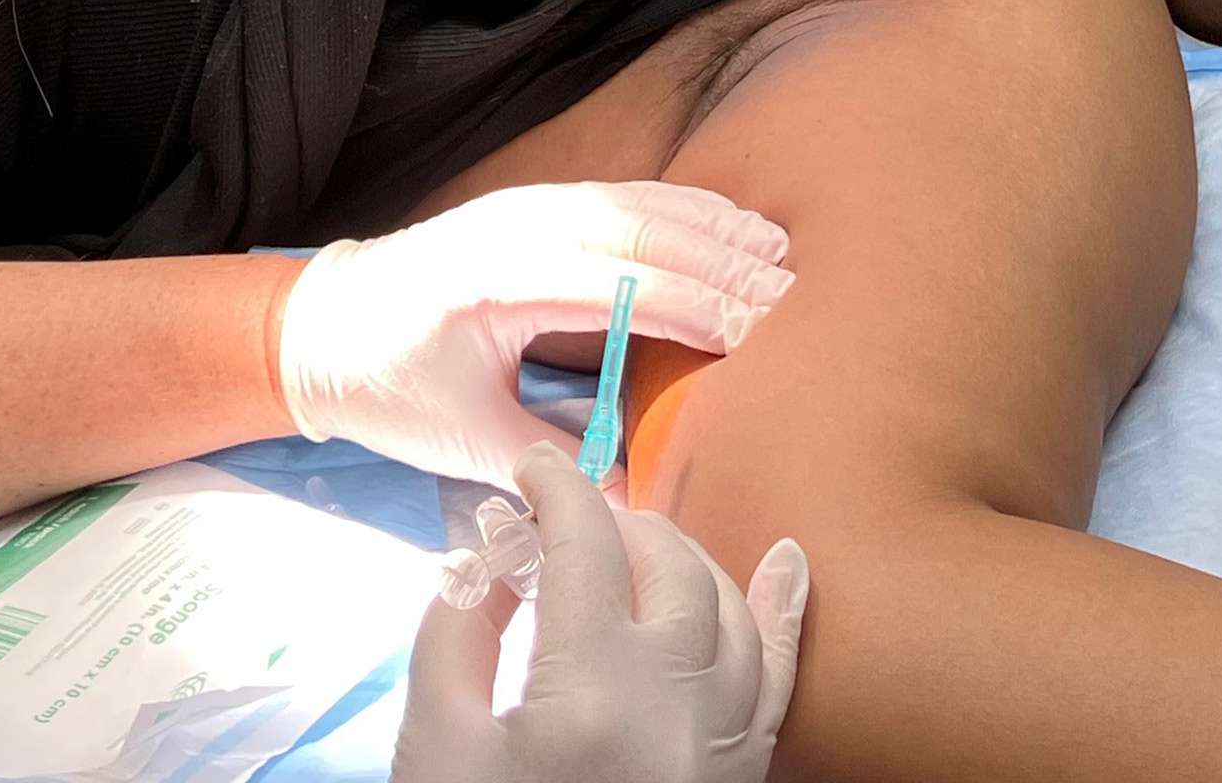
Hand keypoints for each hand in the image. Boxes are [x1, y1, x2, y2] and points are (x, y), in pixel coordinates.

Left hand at [276, 183, 792, 487]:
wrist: (323, 327)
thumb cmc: (391, 388)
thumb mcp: (469, 441)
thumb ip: (558, 468)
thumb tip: (643, 504)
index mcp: (497, 283)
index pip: (616, 283)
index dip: (692, 304)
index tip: (756, 331)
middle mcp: (516, 229)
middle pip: (639, 234)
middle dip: (721, 263)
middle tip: (792, 297)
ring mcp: (525, 207)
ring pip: (637, 205)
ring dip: (712, 228)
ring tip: (780, 257)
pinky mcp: (533, 205)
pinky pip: (620, 196)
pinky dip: (681, 209)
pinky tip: (729, 225)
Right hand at [393, 445, 807, 782]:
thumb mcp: (435, 746)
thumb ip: (456, 635)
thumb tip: (488, 561)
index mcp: (587, 695)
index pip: (586, 545)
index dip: (554, 488)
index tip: (527, 469)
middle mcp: (674, 710)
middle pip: (667, 565)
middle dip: (613, 521)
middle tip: (563, 521)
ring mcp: (719, 747)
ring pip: (729, 609)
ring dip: (681, 557)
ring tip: (632, 545)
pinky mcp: (737, 781)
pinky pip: (782, 681)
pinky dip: (785, 614)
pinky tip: (786, 562)